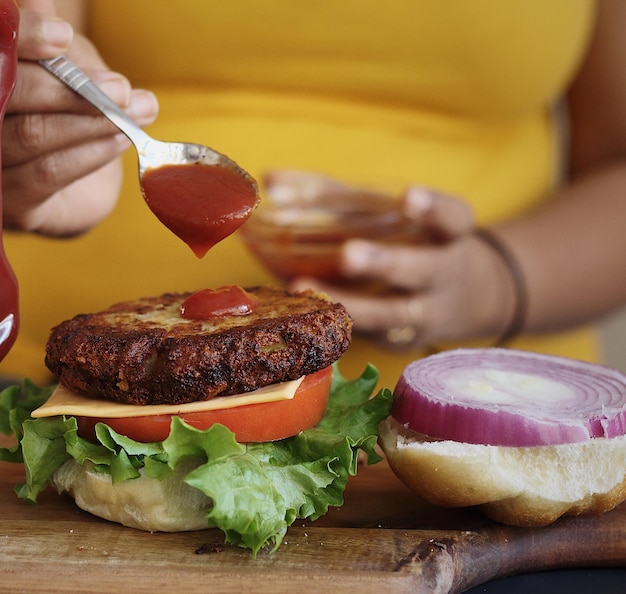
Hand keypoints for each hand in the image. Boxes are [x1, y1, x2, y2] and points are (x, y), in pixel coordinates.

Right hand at [1, 4, 158, 235]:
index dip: (21, 37)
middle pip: (8, 92)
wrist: (81, 187)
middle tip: (120, 87)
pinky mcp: (10, 204)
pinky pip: (48, 173)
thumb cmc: (68, 115)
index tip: (63, 36)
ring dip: (90, 120)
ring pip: (30, 134)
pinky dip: (89, 153)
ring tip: (136, 111)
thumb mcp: (66, 70)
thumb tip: (40, 3)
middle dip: (70, 87)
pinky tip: (120, 140)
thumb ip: (54, 45)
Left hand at [265, 171, 514, 349]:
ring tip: (302, 287)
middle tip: (349, 255)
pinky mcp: (398, 341)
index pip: (451, 219)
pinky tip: (297, 310)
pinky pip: (366, 334)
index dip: (432, 208)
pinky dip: (332, 322)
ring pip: (390, 314)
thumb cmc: (410, 242)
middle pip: (419, 270)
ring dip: (347, 303)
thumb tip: (271, 179)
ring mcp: (422, 315)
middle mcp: (441, 276)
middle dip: (384, 263)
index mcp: (447, 235)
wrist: (463, 299)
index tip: (408, 195)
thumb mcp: (392, 214)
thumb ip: (336, 194)